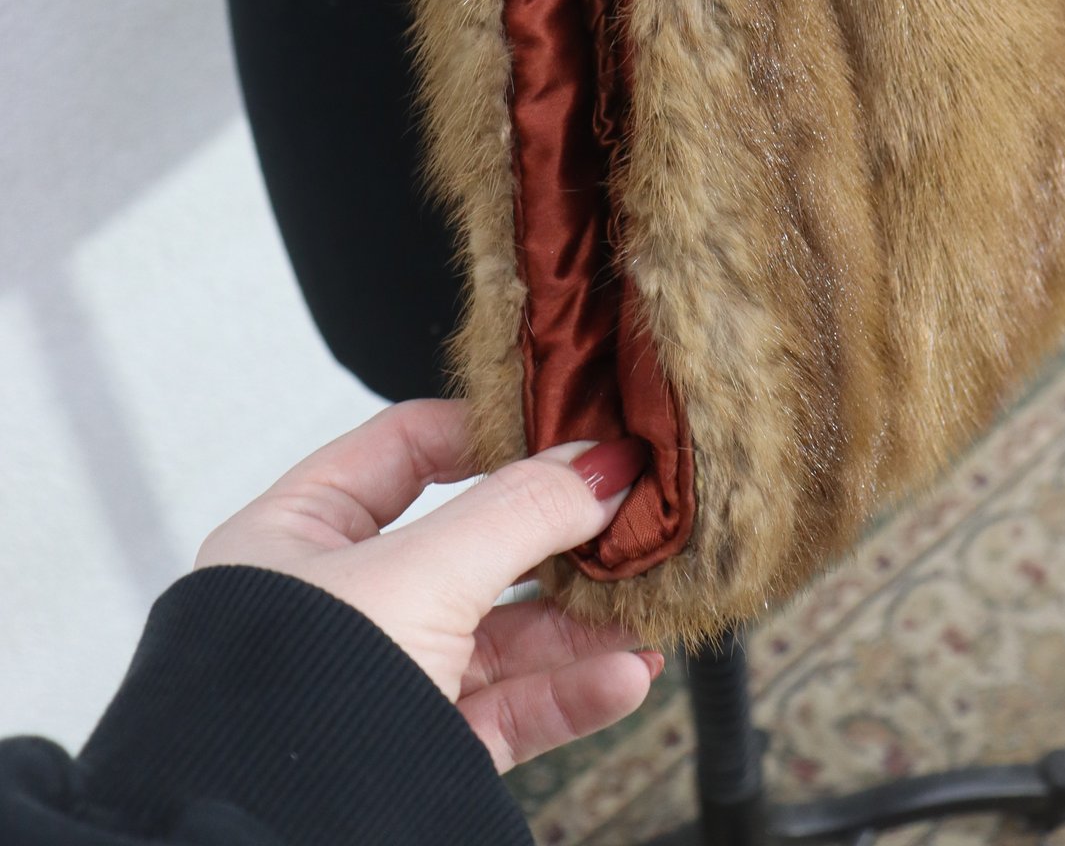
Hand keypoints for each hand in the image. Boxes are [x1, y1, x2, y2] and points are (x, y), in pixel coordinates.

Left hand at [194, 399, 662, 771]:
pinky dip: (571, 692)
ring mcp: (383, 680)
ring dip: (580, 620)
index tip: (569, 431)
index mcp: (298, 535)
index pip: (405, 448)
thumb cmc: (295, 700)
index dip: (490, 434)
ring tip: (649, 598)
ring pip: (500, 634)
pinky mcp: (421, 752)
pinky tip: (625, 673)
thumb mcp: (421, 575)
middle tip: (628, 517)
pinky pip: (508, 710)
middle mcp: (340, 604)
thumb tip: (598, 464)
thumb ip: (518, 513)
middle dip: (557, 537)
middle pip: (470, 545)